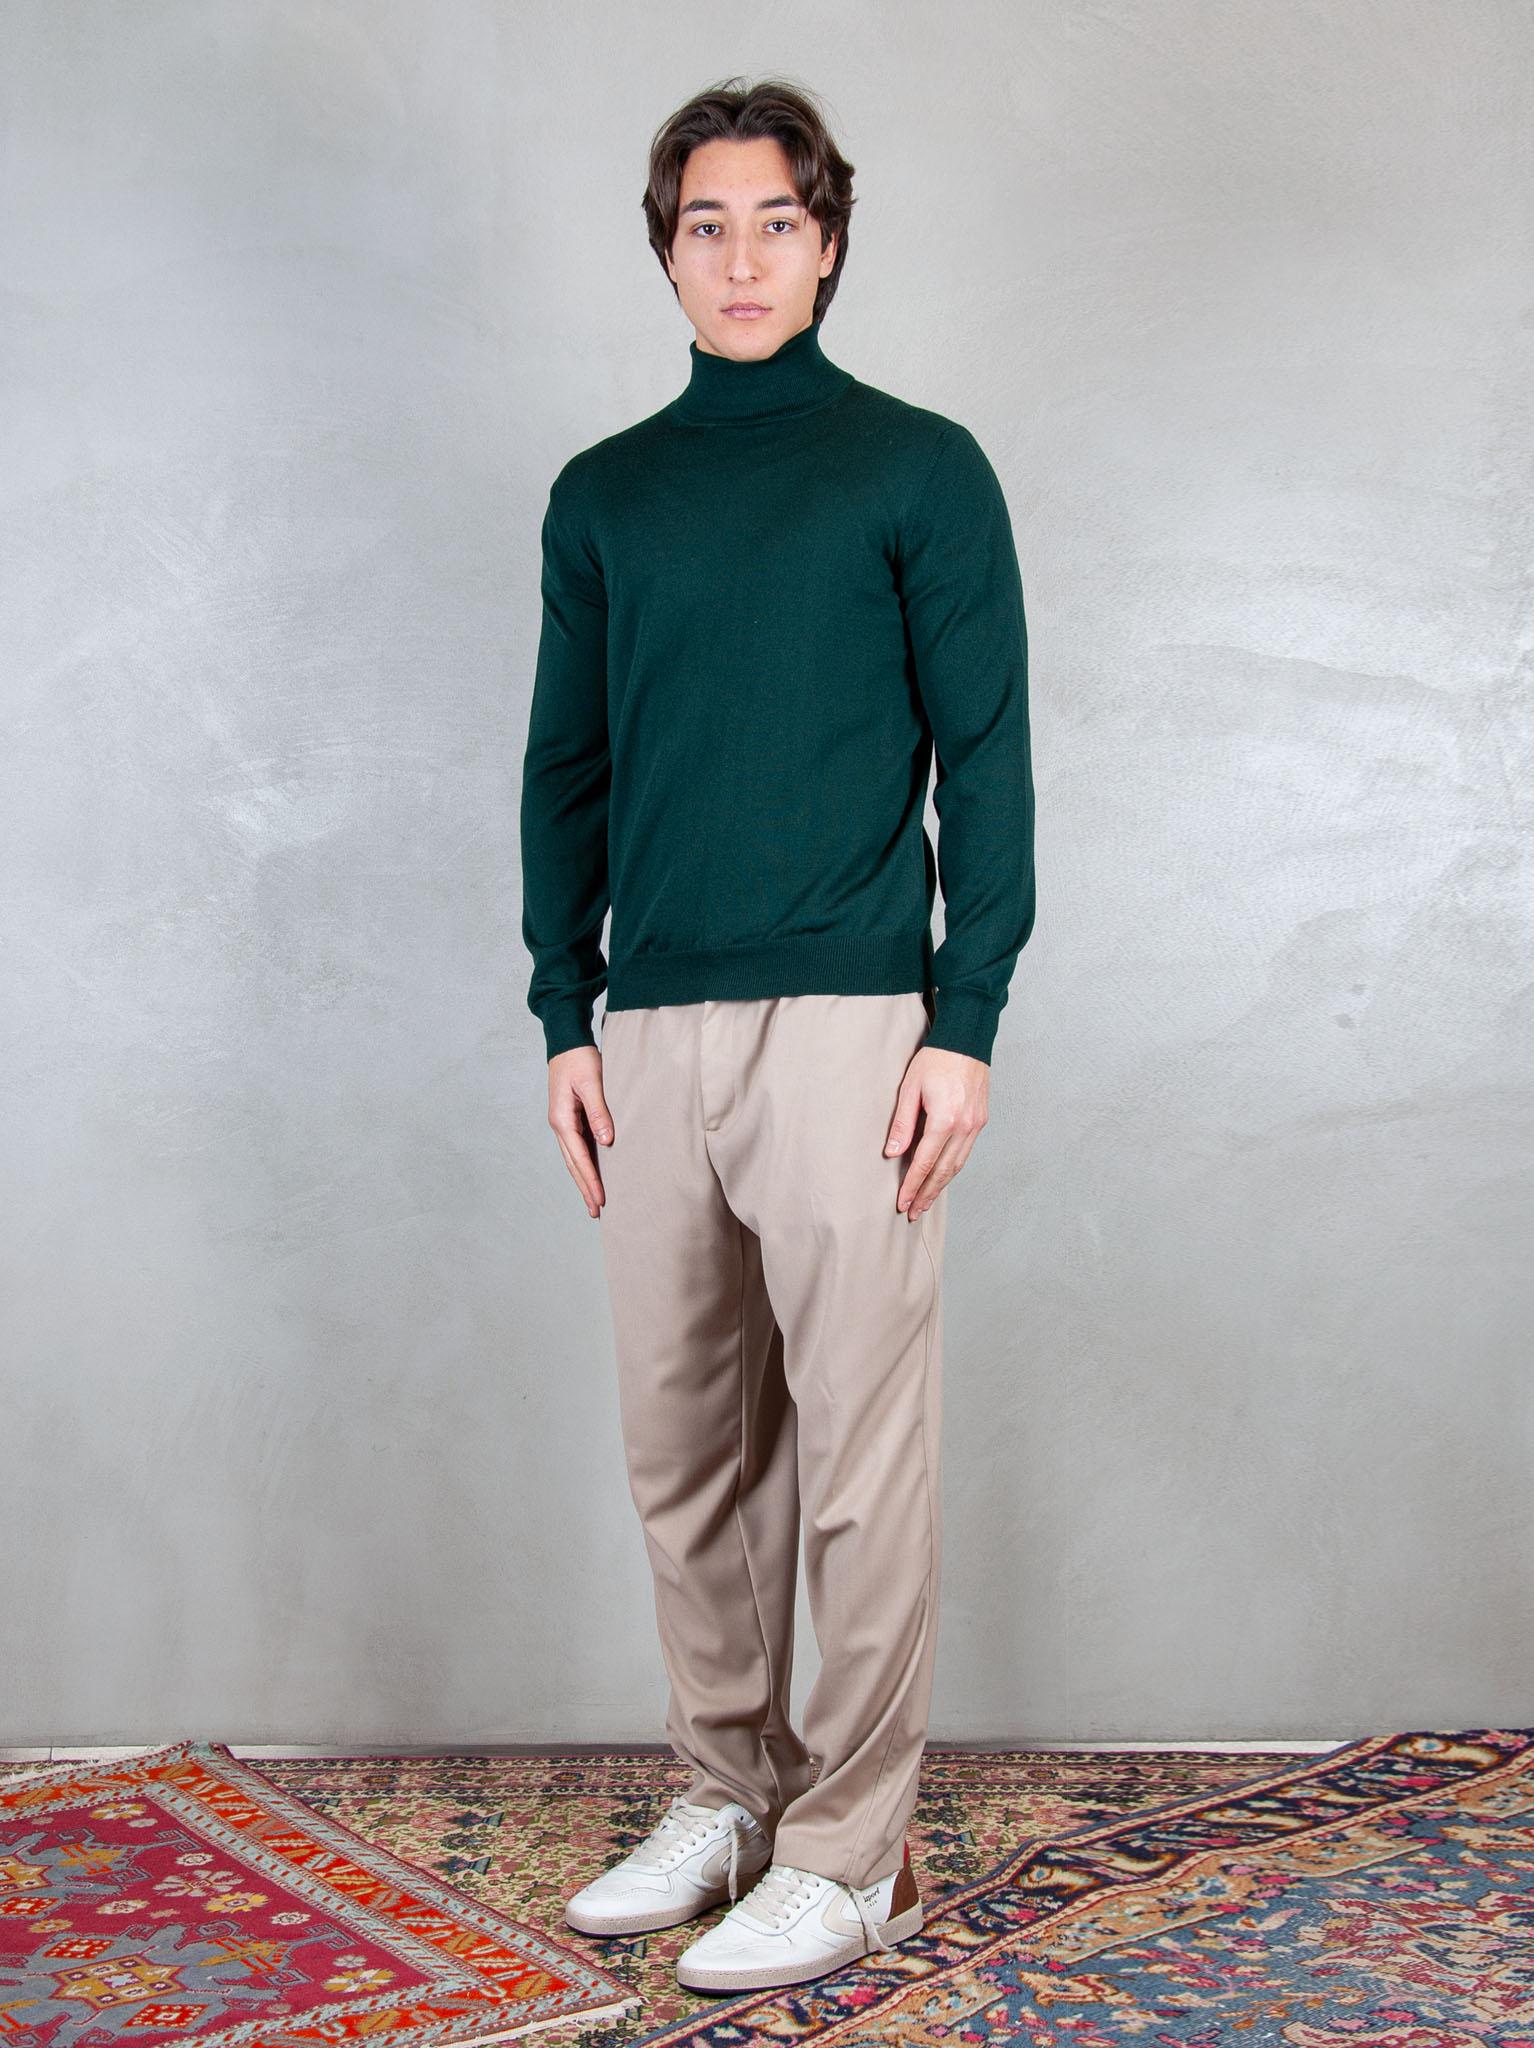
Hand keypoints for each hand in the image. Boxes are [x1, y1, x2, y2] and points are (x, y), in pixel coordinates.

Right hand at [547, 1044, 613, 1217]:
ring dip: (584, 1180)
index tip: (601, 1199)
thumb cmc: (579, 1059)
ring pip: (574, 1159)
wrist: (567, 1042)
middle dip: (585, 1188)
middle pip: (573, 1164)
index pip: (578, 1158)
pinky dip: (585, 1165)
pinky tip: (593, 1175)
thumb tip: (607, 1142)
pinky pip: (578, 1148)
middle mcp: (560, 1125)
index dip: (590, 1180)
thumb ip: (599, 1112)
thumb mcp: (592, 1083)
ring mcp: (564, 1123)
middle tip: (596, 1213)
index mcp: (562, 1119)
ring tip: (594, 1202)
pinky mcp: (570, 1119)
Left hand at [883, 1046, 989, 1217]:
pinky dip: (953, 1168)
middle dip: (927, 1193)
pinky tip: (942, 1177)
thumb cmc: (936, 1060)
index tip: (902, 1203)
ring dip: (941, 1185)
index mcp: (944, 1119)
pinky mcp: (980, 1121)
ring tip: (926, 1201)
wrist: (966, 1041)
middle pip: (944, 1170)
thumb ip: (902, 1123)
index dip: (912, 1185)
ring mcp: (976, 1125)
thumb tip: (892, 1153)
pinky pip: (965, 1152)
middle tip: (913, 1212)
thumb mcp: (910, 1087)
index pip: (925, 1162)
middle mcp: (964, 1126)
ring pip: (958, 1165)